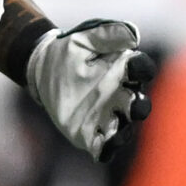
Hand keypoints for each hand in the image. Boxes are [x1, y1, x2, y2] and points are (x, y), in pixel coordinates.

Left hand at [27, 19, 156, 161]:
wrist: (43, 68)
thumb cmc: (69, 51)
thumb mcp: (84, 38)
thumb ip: (106, 34)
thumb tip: (132, 34)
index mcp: (124, 70)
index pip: (141, 70)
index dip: (142, 68)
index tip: (135, 65)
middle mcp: (120, 95)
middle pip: (138, 105)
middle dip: (139, 107)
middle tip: (134, 105)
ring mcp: (106, 115)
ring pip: (123, 128)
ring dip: (123, 132)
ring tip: (118, 132)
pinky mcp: (90, 132)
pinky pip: (102, 145)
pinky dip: (105, 149)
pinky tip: (102, 151)